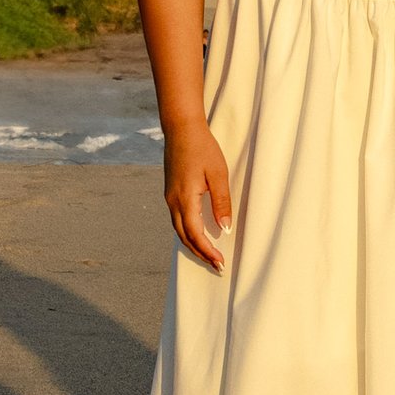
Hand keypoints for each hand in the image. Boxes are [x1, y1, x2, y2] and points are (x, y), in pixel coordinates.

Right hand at [164, 122, 232, 270]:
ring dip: (193, 244)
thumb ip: (221, 202)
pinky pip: (178, 220)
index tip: (221, 262)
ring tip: (209, 255)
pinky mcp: (170, 192)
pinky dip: (188, 232)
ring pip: (179, 230)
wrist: (181, 128)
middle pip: (185, 237)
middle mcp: (173, 201)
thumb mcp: (218, 174)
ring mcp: (169, 197)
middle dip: (200, 253)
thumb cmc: (202, 148)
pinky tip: (198, 234)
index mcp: (184, 199)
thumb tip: (225, 228)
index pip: (195, 234)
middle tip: (217, 266)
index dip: (207, 251)